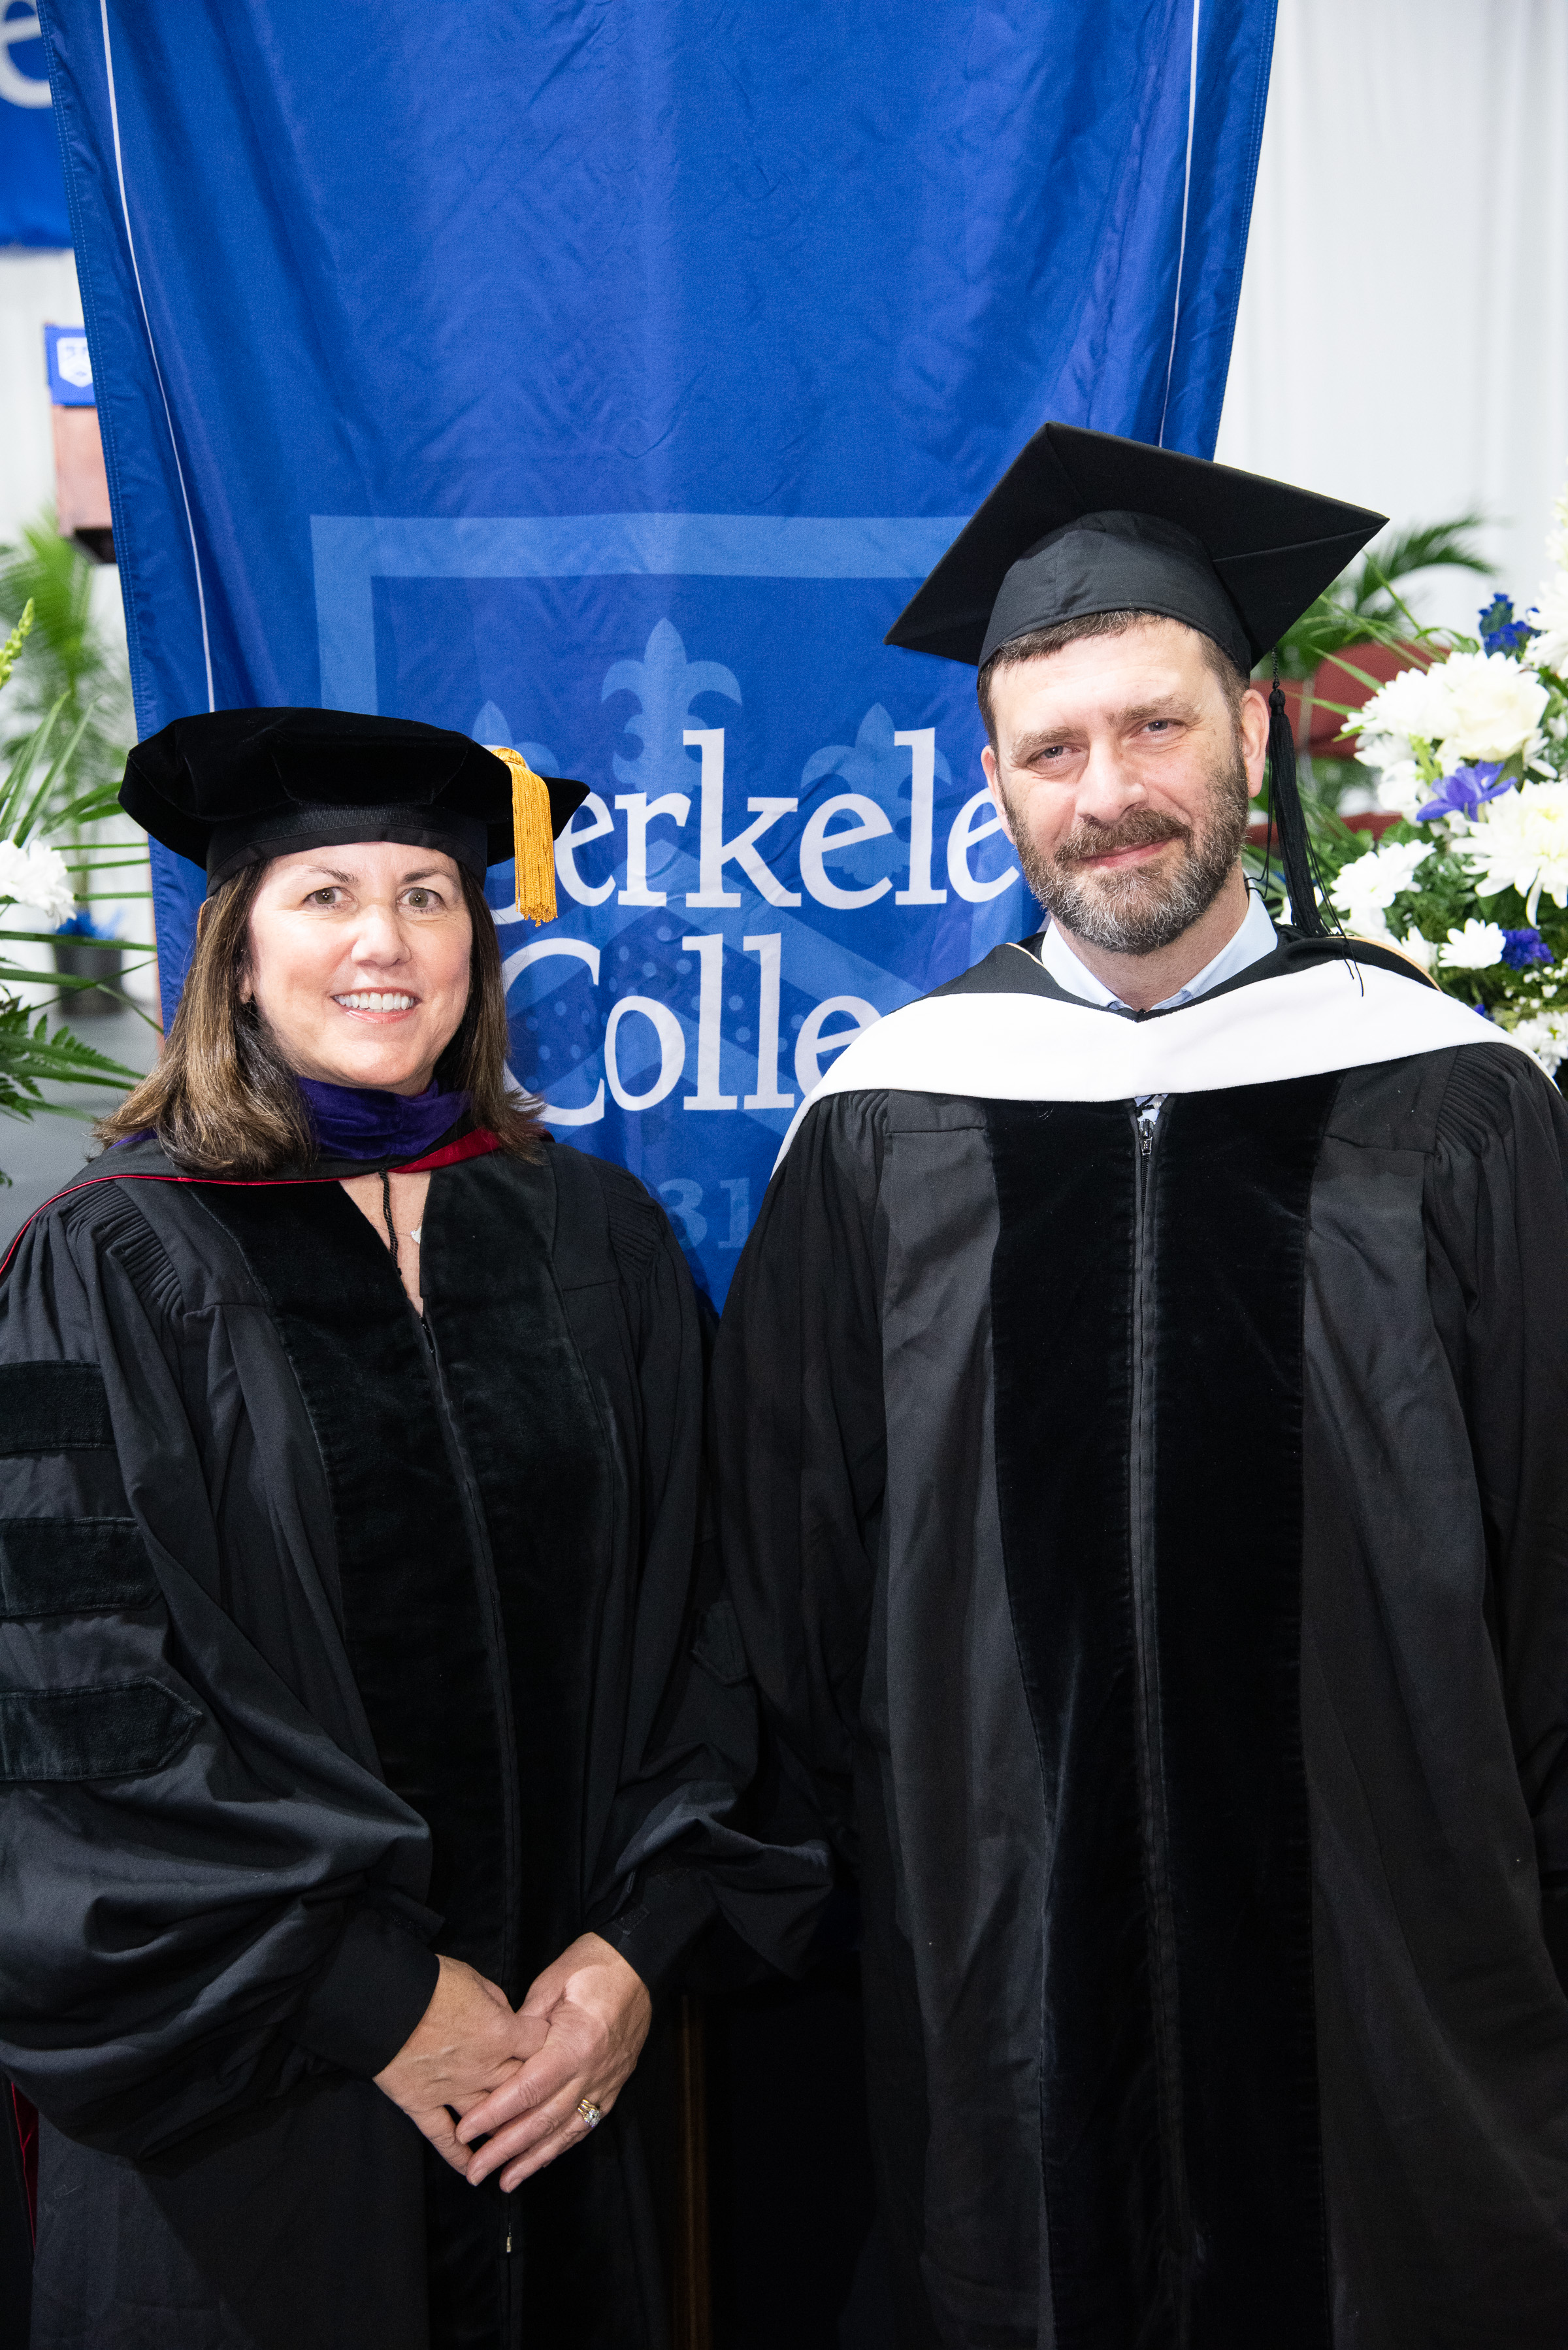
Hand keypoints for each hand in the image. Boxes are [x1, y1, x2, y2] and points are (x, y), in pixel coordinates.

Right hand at [374, 1954, 547, 2173]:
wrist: (381, 2001)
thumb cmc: (430, 1982)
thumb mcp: (475, 1979)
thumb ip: (497, 2003)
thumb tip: (505, 2017)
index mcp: (501, 2033)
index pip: (541, 2046)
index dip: (552, 2045)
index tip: (557, 2048)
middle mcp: (482, 2067)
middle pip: (521, 2086)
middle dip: (535, 2092)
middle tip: (546, 2099)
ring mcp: (452, 2090)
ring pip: (488, 2118)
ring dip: (503, 2130)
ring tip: (516, 2140)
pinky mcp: (421, 2103)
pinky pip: (443, 2137)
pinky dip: (457, 2155)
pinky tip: (471, 2169)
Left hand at [456, 1932, 651, 2190]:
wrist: (639, 1964)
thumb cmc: (594, 1965)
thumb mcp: (551, 1982)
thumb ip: (523, 2023)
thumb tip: (497, 2053)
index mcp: (575, 2043)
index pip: (527, 2089)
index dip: (494, 2114)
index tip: (465, 2131)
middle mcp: (592, 2071)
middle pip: (544, 2119)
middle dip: (506, 2149)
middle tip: (475, 2170)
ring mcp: (606, 2082)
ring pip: (565, 2131)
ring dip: (533, 2159)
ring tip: (505, 2181)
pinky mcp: (613, 2086)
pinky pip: (584, 2124)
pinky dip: (560, 2146)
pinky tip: (540, 2160)